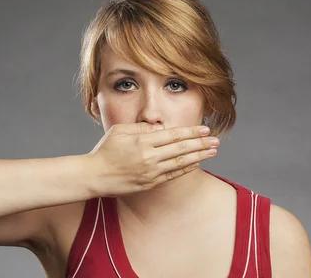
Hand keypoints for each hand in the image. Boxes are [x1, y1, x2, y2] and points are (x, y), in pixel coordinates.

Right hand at [87, 122, 219, 196]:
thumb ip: (141, 127)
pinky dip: (186, 169)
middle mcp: (149, 157)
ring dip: (199, 156)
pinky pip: (172, 175)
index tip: (205, 128)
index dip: (191, 132)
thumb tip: (161, 128)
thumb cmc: (105, 150)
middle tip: (216, 139)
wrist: (95, 176)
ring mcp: (151, 172)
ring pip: (181, 163)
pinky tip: (196, 164)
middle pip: (182, 148)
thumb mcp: (119, 130)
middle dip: (201, 143)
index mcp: (142, 141)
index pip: (173, 135)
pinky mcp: (150, 183)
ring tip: (213, 151)